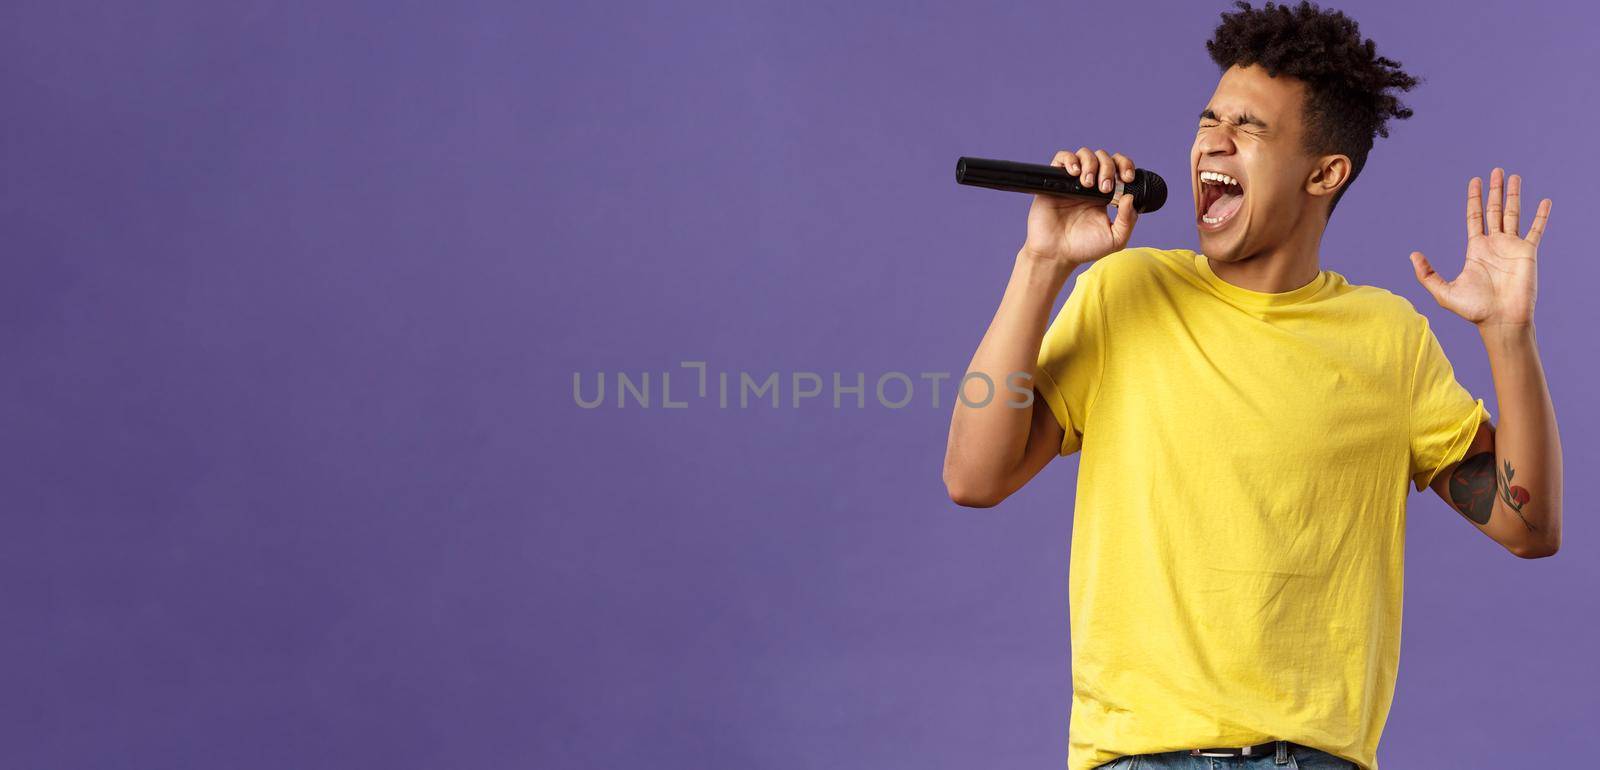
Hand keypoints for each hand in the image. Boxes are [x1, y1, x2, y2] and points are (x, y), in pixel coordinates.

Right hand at [1021, 147, 1139, 267]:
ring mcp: (1072, 182)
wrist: (1056, 254)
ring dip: (1091, 163)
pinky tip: (1074, 173)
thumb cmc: (1083, 248)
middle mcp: (1090, 185)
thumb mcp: (1115, 239)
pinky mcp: (1054, 182)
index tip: (1127, 178)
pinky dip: (1069, 160)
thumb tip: (1129, 197)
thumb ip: (1128, 220)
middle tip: (1104, 188)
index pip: (1119, 167)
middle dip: (1108, 168)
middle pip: (1103, 158)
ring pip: (1085, 154)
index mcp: (1106, 195)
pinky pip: (1061, 158)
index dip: (1125, 165)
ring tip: (1087, 183)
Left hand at [1410, 167, 1551, 326]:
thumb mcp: (1443, 291)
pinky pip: (1536, 229)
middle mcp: (1494, 244)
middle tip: (1496, 170)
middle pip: (1494, 210)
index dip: (1474, 198)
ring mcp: (1512, 246)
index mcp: (1476, 249)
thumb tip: (1412, 254)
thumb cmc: (1474, 309)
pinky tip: (1545, 201)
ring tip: (1514, 176)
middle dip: (1495, 190)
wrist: (1500, 320)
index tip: (1474, 181)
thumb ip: (1427, 274)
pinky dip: (1541, 215)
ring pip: (1514, 213)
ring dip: (1514, 194)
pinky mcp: (1527, 252)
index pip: (1474, 216)